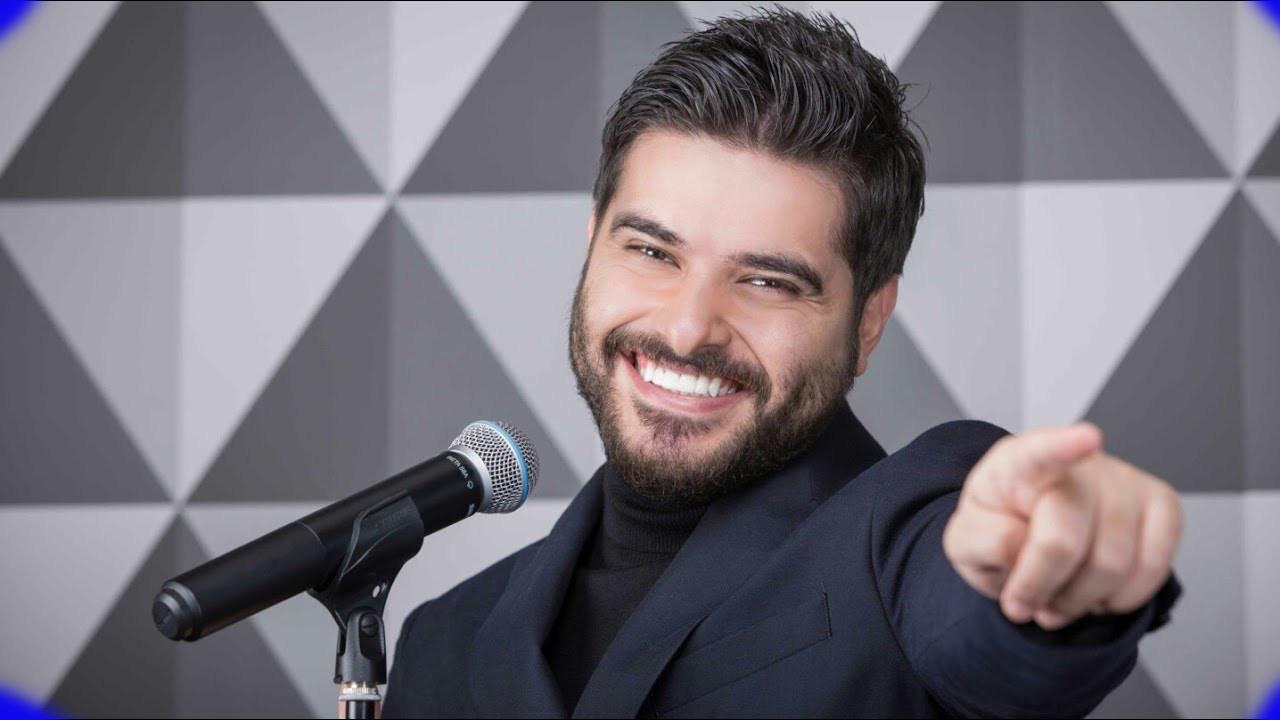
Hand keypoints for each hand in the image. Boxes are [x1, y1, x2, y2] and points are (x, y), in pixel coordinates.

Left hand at [942, 423, 1181, 629]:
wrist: (1032, 539)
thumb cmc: (1000, 533)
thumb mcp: (966, 541)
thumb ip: (982, 541)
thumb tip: (1021, 545)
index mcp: (1018, 462)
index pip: (1041, 451)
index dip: (1065, 445)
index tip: (1088, 437)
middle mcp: (1079, 463)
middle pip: (1063, 540)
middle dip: (1039, 586)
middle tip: (1024, 604)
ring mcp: (1125, 481)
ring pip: (1112, 563)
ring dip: (1078, 600)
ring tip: (1056, 600)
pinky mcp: (1161, 506)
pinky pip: (1154, 567)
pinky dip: (1121, 598)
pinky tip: (1096, 594)